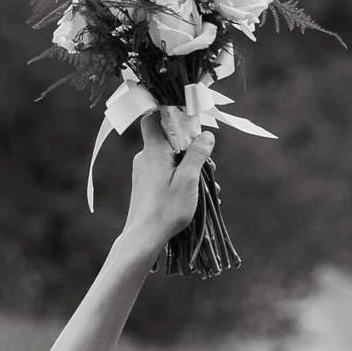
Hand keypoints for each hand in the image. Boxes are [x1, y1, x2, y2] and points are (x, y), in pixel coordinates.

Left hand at [119, 114, 213, 262]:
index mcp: (153, 150)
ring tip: (206, 187)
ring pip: (170, 158)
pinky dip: (180, 178)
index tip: (189, 123)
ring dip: (189, 168)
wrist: (144, 237)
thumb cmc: (166, 209)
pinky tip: (195, 195)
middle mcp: (145, 157)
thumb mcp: (188, 180)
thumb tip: (206, 135)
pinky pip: (166, 172)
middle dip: (190, 149)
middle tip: (207, 166)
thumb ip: (197, 154)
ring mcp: (144, 171)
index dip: (169, 114)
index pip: (152, 118)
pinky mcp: (145, 184)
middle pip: (168, 139)